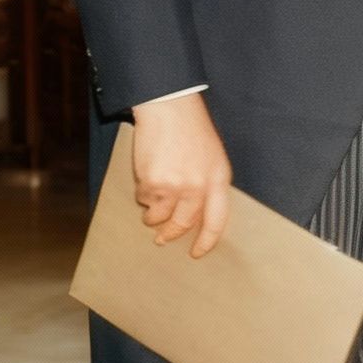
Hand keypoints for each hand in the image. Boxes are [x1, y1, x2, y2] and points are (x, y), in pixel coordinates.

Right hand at [130, 93, 233, 256]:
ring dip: (152, 215)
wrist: (169, 109)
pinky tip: (147, 176)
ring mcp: (176, 187)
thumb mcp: (212, 157)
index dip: (207, 241)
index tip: (198, 253)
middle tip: (162, 239)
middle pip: (184, 224)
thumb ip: (207, 183)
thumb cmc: (191, 131)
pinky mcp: (154, 183)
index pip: (217, 220)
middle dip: (170, 233)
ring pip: (159, 216)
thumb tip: (194, 212)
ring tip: (151, 202)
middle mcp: (200, 186)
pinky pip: (145, 199)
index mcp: (219, 179)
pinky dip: (143, 194)